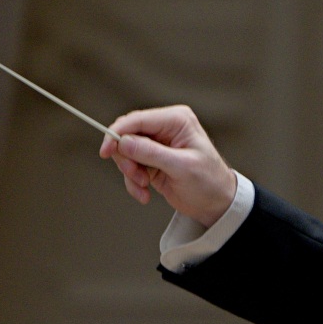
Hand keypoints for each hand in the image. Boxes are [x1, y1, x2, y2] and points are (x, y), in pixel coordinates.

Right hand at [100, 105, 236, 225]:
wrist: (216, 204)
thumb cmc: (209, 181)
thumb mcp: (181, 167)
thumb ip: (151, 153)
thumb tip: (123, 142)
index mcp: (176, 121)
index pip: (137, 120)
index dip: (117, 133)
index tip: (106, 151)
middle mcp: (165, 129)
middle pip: (127, 136)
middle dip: (126, 159)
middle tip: (135, 176)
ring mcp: (157, 145)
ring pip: (125, 153)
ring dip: (130, 173)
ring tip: (144, 187)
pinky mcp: (151, 161)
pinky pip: (130, 168)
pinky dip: (133, 183)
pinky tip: (145, 194)